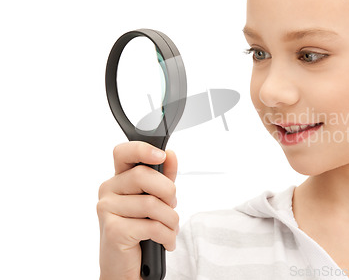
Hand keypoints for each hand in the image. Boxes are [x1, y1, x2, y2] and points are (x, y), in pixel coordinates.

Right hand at [97, 141, 178, 279]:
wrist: (125, 268)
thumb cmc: (140, 232)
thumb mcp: (157, 200)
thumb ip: (164, 177)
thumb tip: (171, 154)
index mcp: (118, 180)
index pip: (123, 153)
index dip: (142, 149)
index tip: (162, 155)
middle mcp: (108, 191)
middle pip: (143, 175)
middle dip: (168, 191)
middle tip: (172, 206)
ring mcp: (107, 210)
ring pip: (151, 203)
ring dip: (171, 220)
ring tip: (169, 229)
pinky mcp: (113, 230)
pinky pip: (151, 225)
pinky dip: (166, 236)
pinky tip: (165, 242)